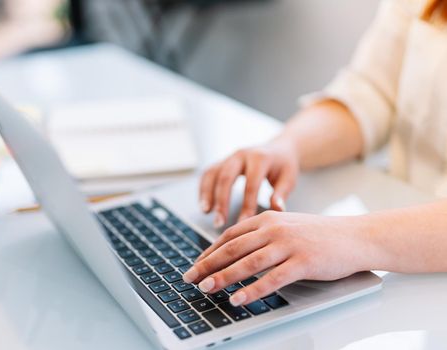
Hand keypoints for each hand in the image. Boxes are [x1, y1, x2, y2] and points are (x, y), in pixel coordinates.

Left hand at [182, 211, 372, 305]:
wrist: (355, 236)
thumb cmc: (319, 234)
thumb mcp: (286, 226)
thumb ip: (262, 234)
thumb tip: (235, 251)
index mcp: (267, 219)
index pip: (229, 236)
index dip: (209, 251)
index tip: (196, 265)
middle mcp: (274, 229)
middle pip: (233, 248)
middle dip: (208, 265)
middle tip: (190, 278)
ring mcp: (288, 245)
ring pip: (248, 262)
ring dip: (223, 277)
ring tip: (206, 289)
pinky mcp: (303, 262)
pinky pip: (272, 279)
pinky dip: (252, 290)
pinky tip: (238, 299)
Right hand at [199, 138, 299, 227]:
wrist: (279, 148)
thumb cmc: (284, 166)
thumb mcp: (289, 178)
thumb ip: (281, 194)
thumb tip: (277, 210)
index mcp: (260, 158)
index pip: (251, 184)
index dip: (246, 205)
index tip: (243, 223)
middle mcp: (242, 155)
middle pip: (226, 177)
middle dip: (221, 201)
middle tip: (220, 222)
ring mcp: (230, 156)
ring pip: (213, 173)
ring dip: (207, 194)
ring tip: (206, 212)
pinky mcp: (223, 161)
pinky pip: (208, 173)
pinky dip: (203, 189)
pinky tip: (204, 205)